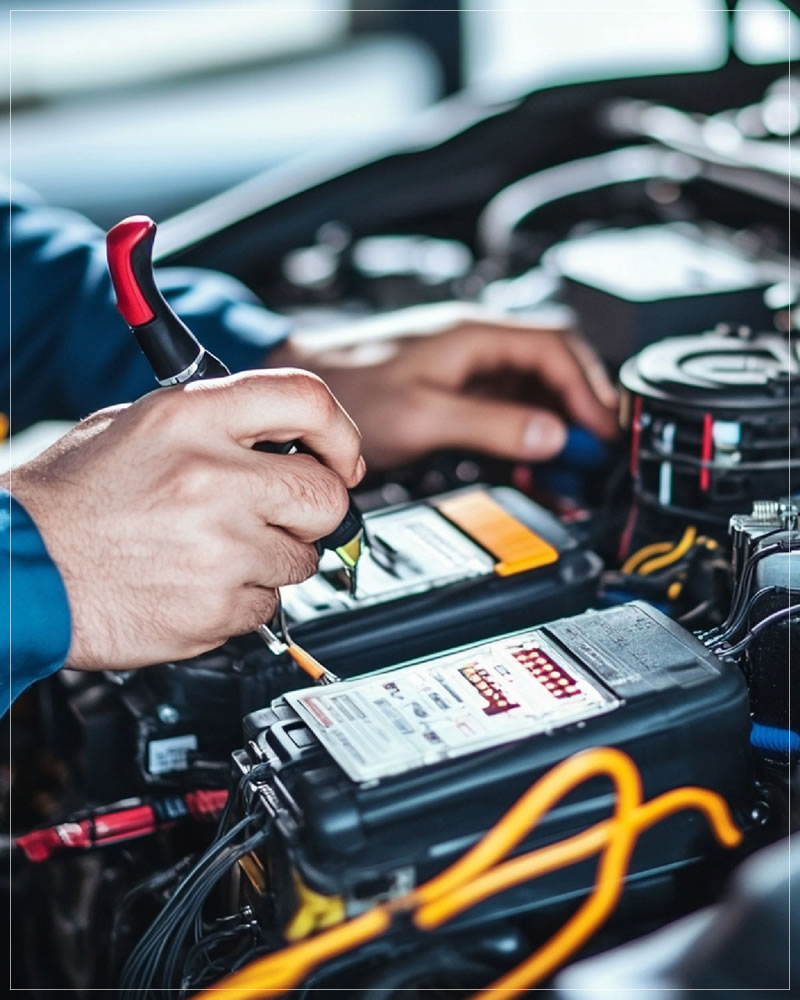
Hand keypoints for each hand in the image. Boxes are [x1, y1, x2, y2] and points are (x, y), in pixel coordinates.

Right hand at [7, 370, 363, 670]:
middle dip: (317, 508)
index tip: (343, 458)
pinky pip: (270, 604)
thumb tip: (284, 437)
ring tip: (217, 550)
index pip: (306, 401)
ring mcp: (218, 548)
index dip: (339, 433)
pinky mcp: (216, 608)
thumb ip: (215, 424)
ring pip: (304, 558)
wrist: (20, 571)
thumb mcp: (134, 426)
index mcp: (190, 420)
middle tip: (287, 513)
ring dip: (275, 556)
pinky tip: (199, 582)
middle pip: (326, 494)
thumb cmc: (70, 500)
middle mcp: (211, 478)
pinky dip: (245, 597)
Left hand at [271, 303, 617, 467]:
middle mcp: (476, 345)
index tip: (601, 432)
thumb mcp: (425, 414)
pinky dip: (526, 432)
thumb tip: (551, 436)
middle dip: (580, 405)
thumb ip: (492, 424)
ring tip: (567, 462)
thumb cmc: (350, 387)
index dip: (588, 390)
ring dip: (555, 422)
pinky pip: (505, 407)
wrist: (300, 383)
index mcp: (475, 335)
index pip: (557, 350)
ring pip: (531, 389)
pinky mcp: (451, 390)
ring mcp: (464, 367)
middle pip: (553, 366)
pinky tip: (529, 458)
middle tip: (595, 449)